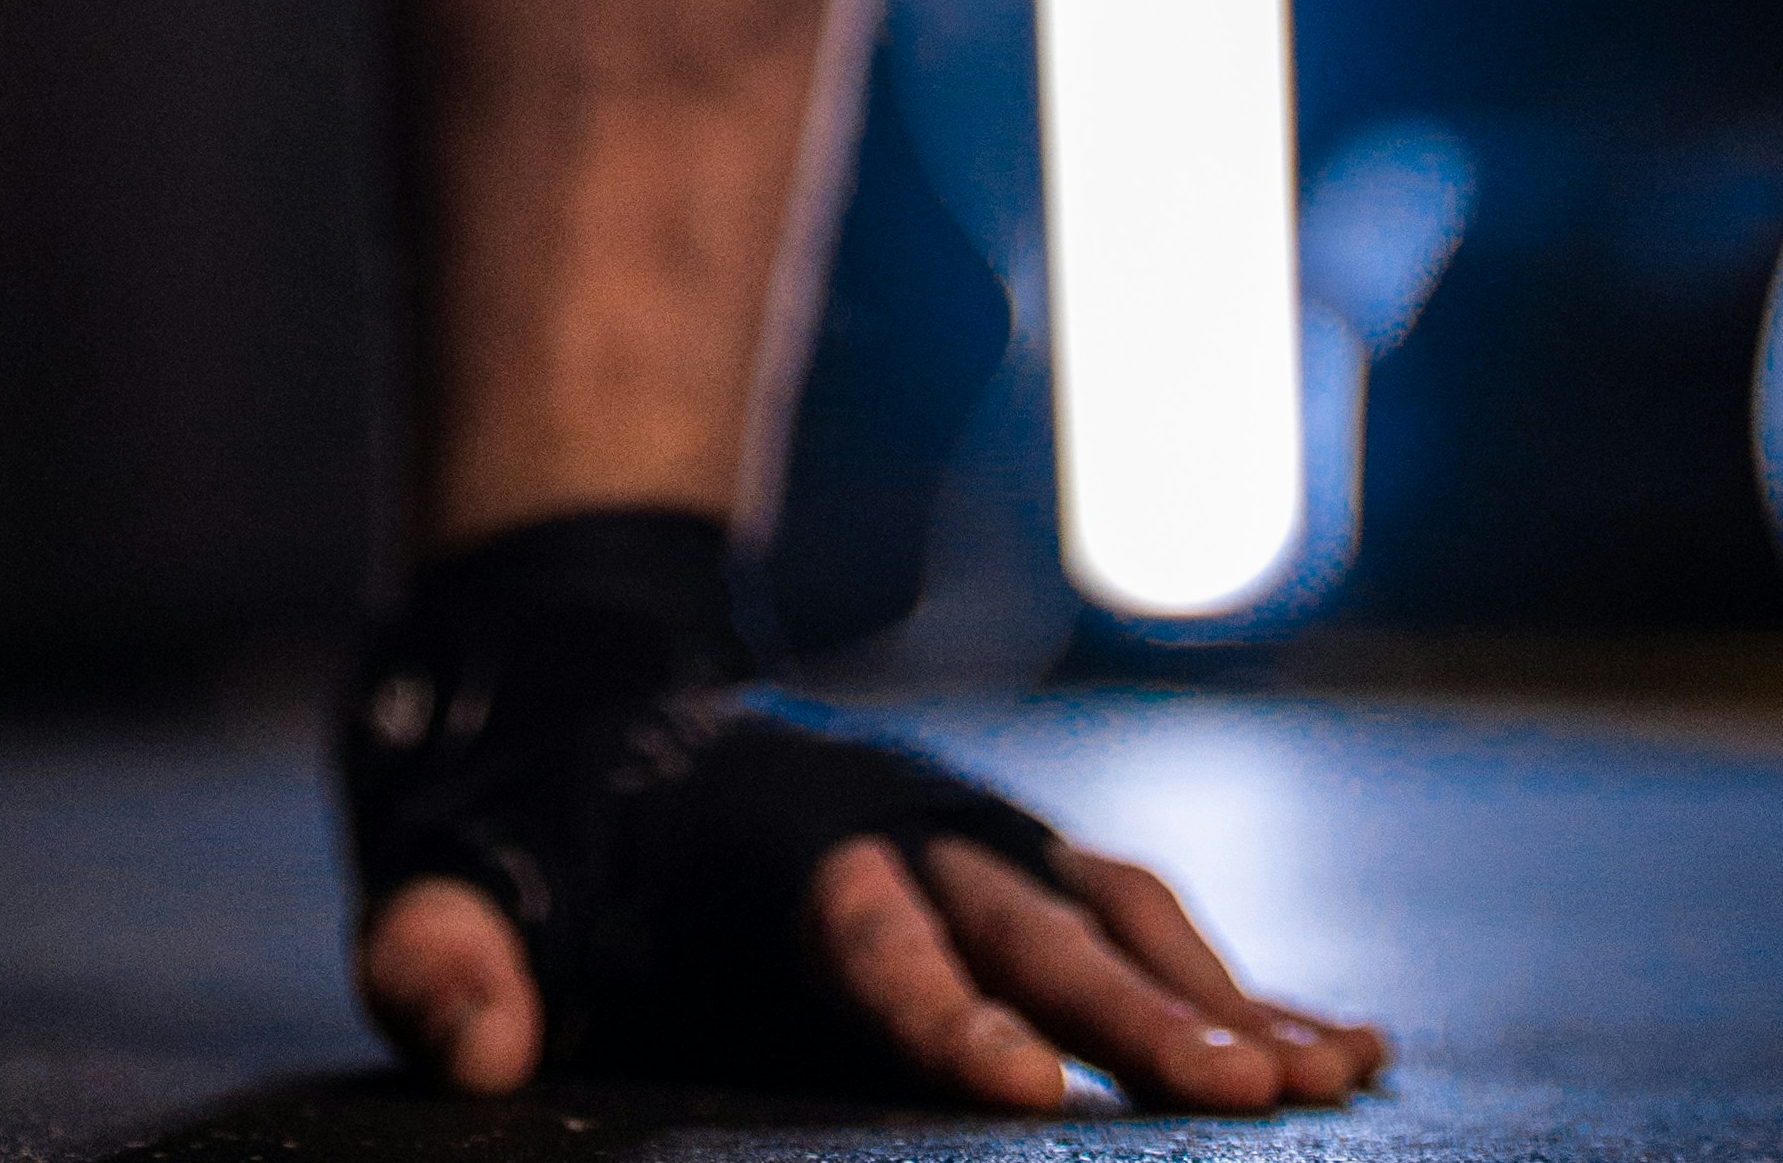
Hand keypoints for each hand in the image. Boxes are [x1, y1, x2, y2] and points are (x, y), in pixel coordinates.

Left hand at [364, 827, 1386, 1113]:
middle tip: (1256, 1101)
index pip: (872, 947)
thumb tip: (464, 1040)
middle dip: (1142, 1017)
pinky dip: (1240, 971)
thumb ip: (439, 964)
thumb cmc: (525, 834)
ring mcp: (964, 835)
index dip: (945, 1020)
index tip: (1031, 1094)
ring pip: (1112, 912)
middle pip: (1030, 930)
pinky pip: (1136, 908)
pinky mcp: (1005, 854)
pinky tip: (1343, 1041)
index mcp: (771, 862)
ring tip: (1333, 1077)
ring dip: (1219, 992)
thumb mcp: (445, 885)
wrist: (582, 680)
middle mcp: (895, 833)